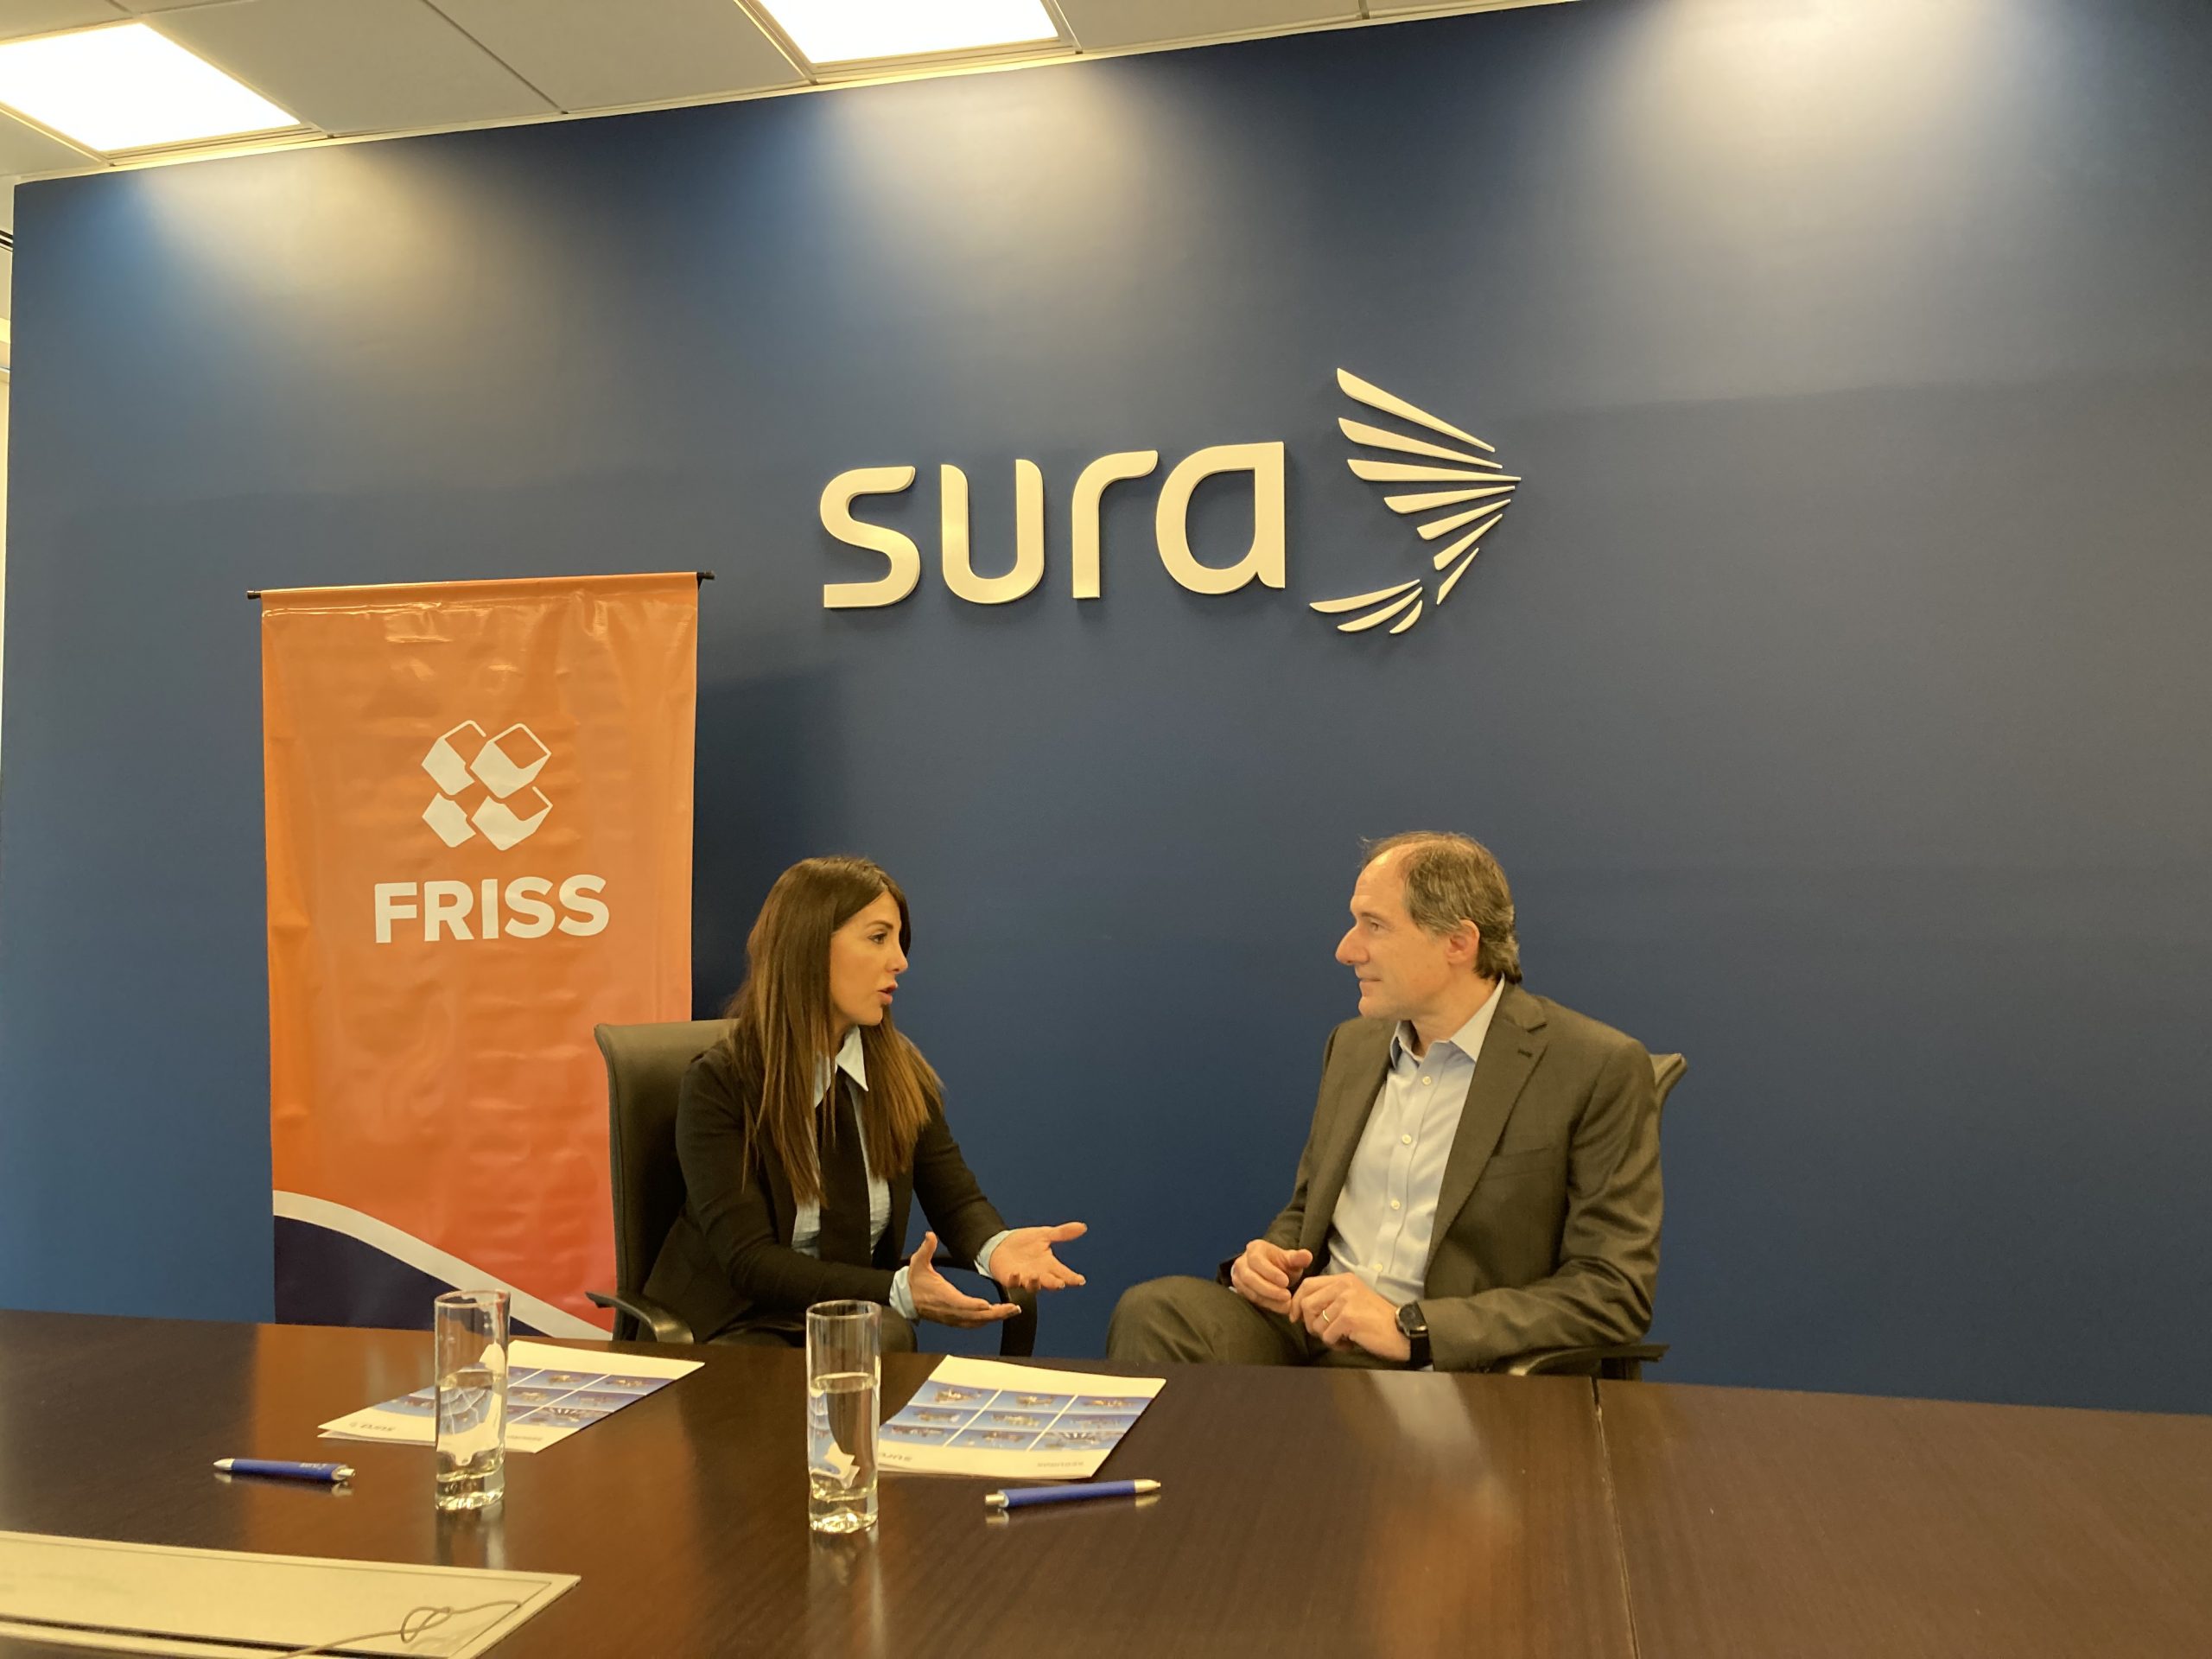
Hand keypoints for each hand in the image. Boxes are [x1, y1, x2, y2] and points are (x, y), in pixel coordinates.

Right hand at [905, 1232, 1018, 1326]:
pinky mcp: (953, 1320)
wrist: (905, 1298)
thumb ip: (926, 1248)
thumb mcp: (918, 1261)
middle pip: (974, 1316)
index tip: (987, 1306)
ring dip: (995, 1318)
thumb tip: (930, 1235)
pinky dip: (985, 1321)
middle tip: (1013, 1308)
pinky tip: (997, 1316)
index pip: (959, 1303)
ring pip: (976, 1322)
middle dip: (995, 1313)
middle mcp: (949, 1310)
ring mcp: (952, 1317)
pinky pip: (972, 1324)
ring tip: (1012, 1311)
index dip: (973, 1306)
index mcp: (942, 1296)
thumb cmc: (915, 1280)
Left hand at [986, 1222, 1088, 1291]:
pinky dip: (1015, 1279)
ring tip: (1037, 1276)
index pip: (1063, 1273)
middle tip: (1061, 1284)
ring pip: (1032, 1285)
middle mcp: (1039, 1274)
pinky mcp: (1010, 1279)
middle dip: (1055, 1283)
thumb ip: (1063, 1233)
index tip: (1080, 1280)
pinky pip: (1013, 1282)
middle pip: (1050, 1282)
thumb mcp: (1044, 1234)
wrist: (1001, 1244)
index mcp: (1049, 1264)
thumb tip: (1083, 1227)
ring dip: (1035, 1283)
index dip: (1072, 1278)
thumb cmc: (1024, 1242)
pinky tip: (1016, 1273)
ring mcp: (1025, 1278)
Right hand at [1228, 1239, 1312, 1315]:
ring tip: (1287, 1305)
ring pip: (1250, 1291)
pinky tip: (1281, 1308)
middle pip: (1250, 1278)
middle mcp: (1242, 1263)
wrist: (1271, 1273)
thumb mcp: (1290, 1259)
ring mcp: (1239, 1278)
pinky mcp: (1241, 1292)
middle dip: (1269, 1289)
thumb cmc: (1281, 1264)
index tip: (1286, 1282)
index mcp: (1254, 1249)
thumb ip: (1298, 1258)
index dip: (1270, 1272)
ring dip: (1269, 1300)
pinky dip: (1267, 1305)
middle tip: (1287, 1296)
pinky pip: (1252, 1300)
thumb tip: (1307, 1256)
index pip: (1257, 1260)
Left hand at [1289, 1273, 1410, 1361]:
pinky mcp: (1348, 1318)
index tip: (1295, 1318)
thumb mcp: (1353, 1300)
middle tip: (1327, 1333)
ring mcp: (1346, 1301)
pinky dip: (1337, 1345)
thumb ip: (1330, 1299)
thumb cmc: (1376, 1320)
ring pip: (1316, 1324)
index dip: (1296, 1303)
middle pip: (1306, 1304)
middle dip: (1311, 1324)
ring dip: (1326, 1337)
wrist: (1402, 1331)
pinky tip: (1351, 1342)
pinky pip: (1327, 1336)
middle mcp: (1343, 1286)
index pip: (1307, 1285)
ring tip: (1343, 1338)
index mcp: (1343, 1279)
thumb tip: (1301, 1311)